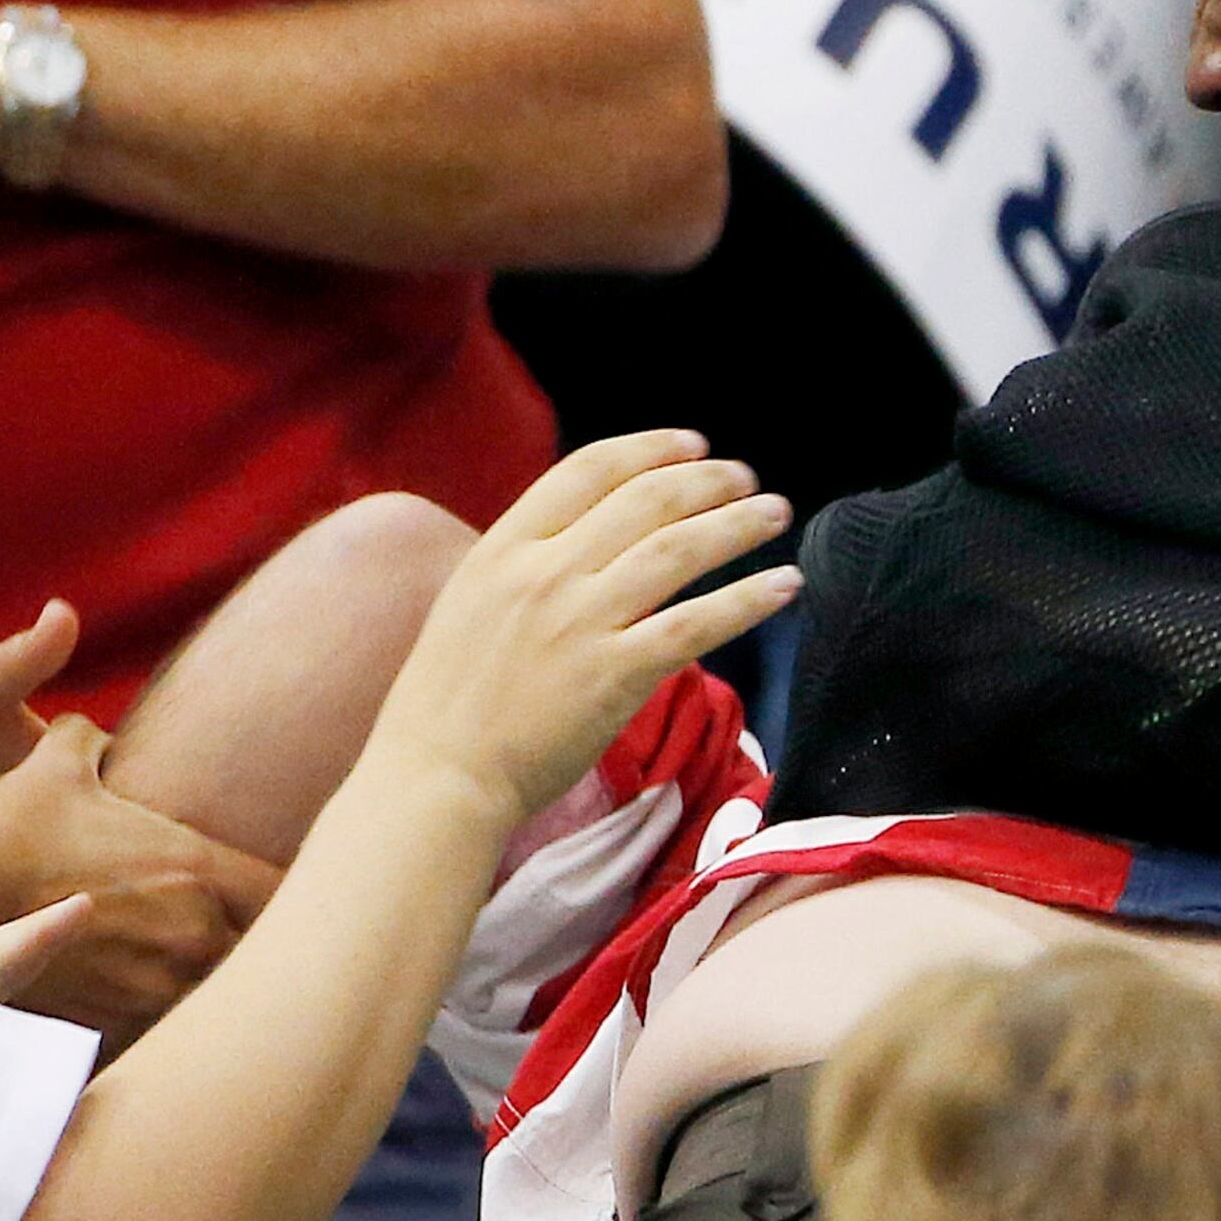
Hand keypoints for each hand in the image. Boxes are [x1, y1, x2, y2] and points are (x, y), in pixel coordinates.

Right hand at [0, 718, 284, 1048]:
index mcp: (196, 869)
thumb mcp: (62, 761)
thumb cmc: (14, 824)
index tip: (290, 894)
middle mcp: (190, 934)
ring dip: (213, 989)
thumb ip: (96, 739)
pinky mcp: (118, 1021)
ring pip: (216, 1000)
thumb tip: (101, 735)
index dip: (298, 895)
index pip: (286, 893)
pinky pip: (164, 1030)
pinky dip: (163, 1021)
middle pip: (264, 956)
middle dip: (260, 949)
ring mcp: (155, 985)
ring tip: (204, 982)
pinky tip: (152, 1010)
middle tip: (251, 941)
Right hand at [366, 430, 799, 827]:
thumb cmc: (447, 702)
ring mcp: (580, 622)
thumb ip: (525, 566)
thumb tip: (584, 542)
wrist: (437, 776)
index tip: (692, 444)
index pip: (589, 469)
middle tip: (746, 476)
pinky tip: (783, 585)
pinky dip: (746, 599)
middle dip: (707, 480)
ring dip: (737, 524)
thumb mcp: (469, 603)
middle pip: (646, 500)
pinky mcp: (613, 675)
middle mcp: (544, 572)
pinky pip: (695, 624)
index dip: (650, 449)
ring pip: (678, 550)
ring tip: (775, 513)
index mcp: (504, 547)